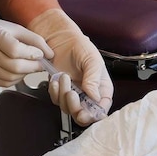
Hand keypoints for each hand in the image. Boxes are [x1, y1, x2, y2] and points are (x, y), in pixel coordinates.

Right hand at [0, 13, 51, 85]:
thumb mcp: (15, 28)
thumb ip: (33, 39)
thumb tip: (50, 53)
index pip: (15, 49)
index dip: (31, 54)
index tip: (41, 54)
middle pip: (13, 66)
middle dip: (32, 67)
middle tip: (42, 64)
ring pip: (9, 77)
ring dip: (25, 74)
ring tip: (30, 67)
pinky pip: (3, 83)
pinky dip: (15, 79)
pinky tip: (19, 72)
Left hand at [28, 8, 112, 125]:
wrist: (62, 40)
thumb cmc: (81, 46)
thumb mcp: (92, 59)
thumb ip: (94, 78)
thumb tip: (95, 97)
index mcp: (102, 88)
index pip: (102, 109)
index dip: (94, 114)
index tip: (85, 111)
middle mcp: (88, 94)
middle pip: (84, 115)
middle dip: (76, 108)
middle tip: (72, 95)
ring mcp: (74, 94)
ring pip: (68, 109)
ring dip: (63, 95)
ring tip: (64, 77)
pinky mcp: (60, 92)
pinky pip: (56, 100)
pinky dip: (54, 92)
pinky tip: (56, 79)